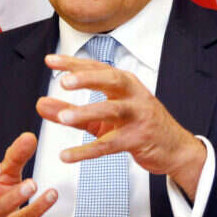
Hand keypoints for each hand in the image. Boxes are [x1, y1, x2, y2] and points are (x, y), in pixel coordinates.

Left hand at [36, 54, 206, 198]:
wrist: (174, 148)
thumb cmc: (138, 126)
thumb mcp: (101, 117)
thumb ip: (71, 110)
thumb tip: (42, 104)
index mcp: (124, 84)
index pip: (97, 67)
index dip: (74, 63)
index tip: (50, 61)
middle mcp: (133, 95)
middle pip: (111, 79)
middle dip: (87, 78)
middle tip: (63, 81)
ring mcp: (138, 116)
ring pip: (112, 110)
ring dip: (86, 112)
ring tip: (62, 118)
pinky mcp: (138, 139)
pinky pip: (110, 144)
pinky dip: (87, 151)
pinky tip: (67, 155)